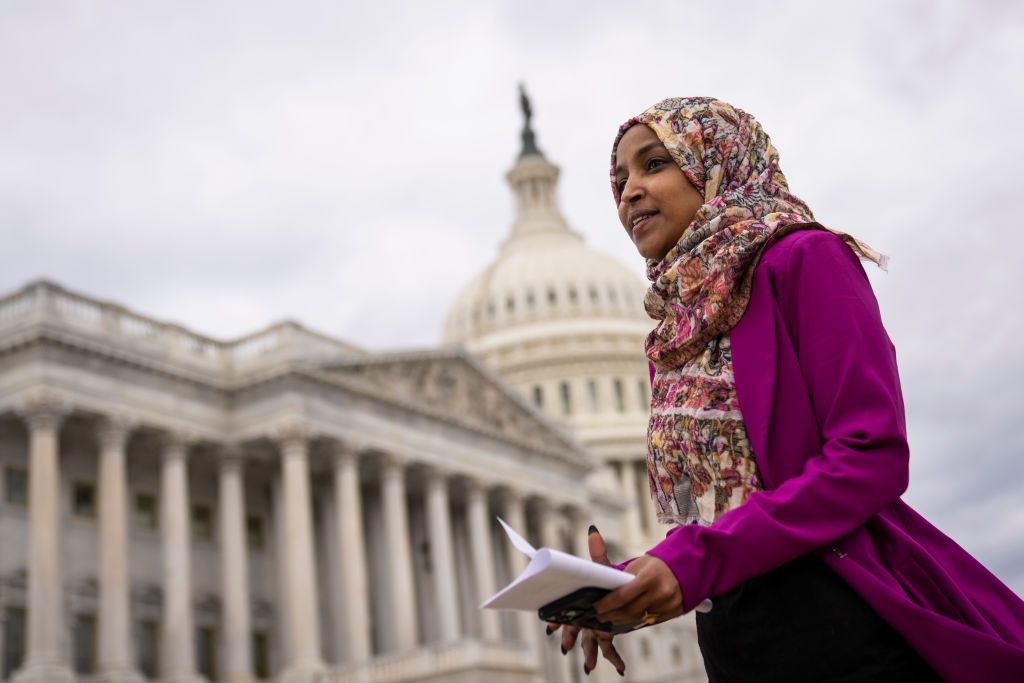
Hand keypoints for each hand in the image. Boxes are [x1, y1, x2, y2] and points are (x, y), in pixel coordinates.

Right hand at [550, 527, 626, 675]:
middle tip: (566, 646)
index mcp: (577, 602)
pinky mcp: (607, 635)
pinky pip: (609, 649)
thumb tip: (593, 531)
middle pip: (573, 629)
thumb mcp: (602, 568)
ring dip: (589, 654)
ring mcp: (594, 628)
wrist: (619, 594)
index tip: (551, 625)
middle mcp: (582, 617)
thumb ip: (598, 553)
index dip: (556, 620)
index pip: (562, 612)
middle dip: (569, 638)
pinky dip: (615, 659)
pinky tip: (621, 668)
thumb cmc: (604, 582)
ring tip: (589, 665)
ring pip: (589, 643)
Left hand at [593, 554, 683, 626]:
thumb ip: (622, 574)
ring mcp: (669, 604)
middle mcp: (661, 592)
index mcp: (650, 576)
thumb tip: (600, 583)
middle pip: (629, 610)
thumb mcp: (640, 563)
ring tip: (608, 618)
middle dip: (610, 615)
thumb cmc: (658, 563)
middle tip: (597, 616)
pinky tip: (626, 619)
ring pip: (638, 617)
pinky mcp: (674, 612)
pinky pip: (650, 620)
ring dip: (621, 620)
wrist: (688, 566)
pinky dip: (636, 619)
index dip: (606, 604)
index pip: (622, 595)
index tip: (594, 607)